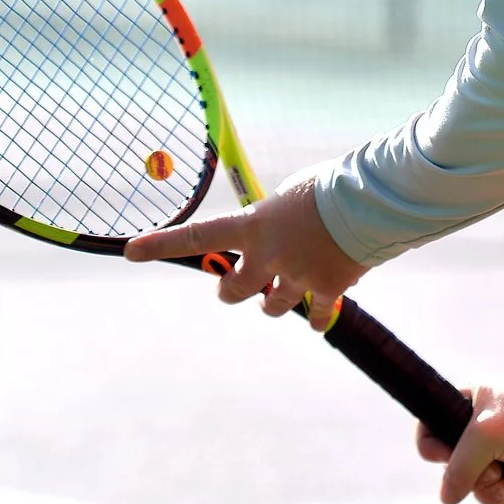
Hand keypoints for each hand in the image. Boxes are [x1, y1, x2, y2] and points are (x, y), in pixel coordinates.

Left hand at [122, 174, 366, 327]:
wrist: (372, 200)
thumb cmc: (331, 185)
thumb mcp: (290, 194)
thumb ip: (273, 217)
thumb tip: (271, 232)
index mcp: (254, 225)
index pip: (197, 237)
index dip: (161, 244)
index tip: (131, 251)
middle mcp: (269, 256)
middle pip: (233, 290)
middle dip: (230, 290)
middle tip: (230, 287)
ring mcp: (298, 276)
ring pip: (273, 306)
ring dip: (274, 301)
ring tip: (282, 293)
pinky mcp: (329, 289)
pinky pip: (318, 315)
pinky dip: (318, 317)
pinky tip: (319, 317)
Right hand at [416, 386, 503, 503]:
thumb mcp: (487, 434)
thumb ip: (460, 465)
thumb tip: (447, 498)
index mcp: (469, 405)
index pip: (431, 427)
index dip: (432, 447)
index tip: (446, 456)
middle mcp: (482, 431)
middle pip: (455, 469)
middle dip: (473, 478)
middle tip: (493, 469)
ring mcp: (502, 455)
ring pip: (478, 488)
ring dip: (491, 493)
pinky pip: (502, 501)